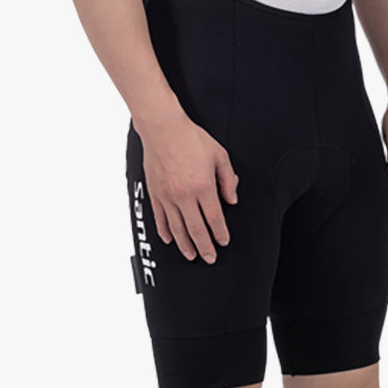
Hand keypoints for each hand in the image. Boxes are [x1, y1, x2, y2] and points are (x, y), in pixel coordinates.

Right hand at [139, 114, 238, 262]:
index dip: (220, 233)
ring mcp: (167, 196)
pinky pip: (160, 218)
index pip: (214, 218)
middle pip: (196, 229)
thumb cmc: (192, 139)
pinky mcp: (155, 193)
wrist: (164, 129)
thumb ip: (228, 180)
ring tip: (191, 255)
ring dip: (185, 245)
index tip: (223, 242)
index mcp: (203, 186)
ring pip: (176, 228)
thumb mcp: (220, 155)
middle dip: (204, 247)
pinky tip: (170, 240)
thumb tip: (232, 199)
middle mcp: (184, 195)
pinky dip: (165, 231)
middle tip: (209, 258)